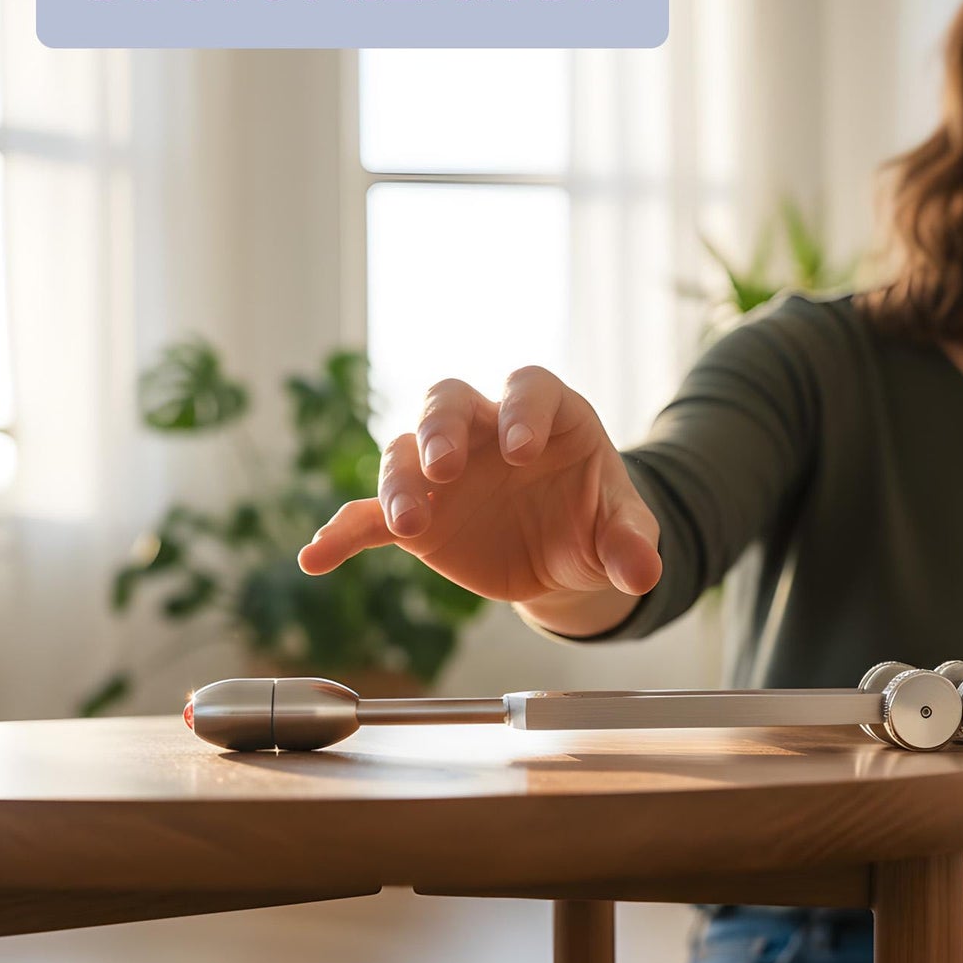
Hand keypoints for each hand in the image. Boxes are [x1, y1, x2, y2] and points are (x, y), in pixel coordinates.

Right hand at [296, 366, 662, 604]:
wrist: (566, 556)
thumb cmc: (597, 523)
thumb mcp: (623, 532)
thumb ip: (630, 544)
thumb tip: (645, 573)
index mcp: (545, 414)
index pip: (528, 388)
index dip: (521, 411)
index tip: (521, 450)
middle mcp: (484, 429)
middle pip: (448, 403)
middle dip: (441, 431)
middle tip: (445, 468)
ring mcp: (443, 470)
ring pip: (402, 453)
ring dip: (398, 484)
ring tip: (408, 525)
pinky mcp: (419, 516)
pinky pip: (368, 516)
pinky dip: (343, 533)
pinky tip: (317, 556)